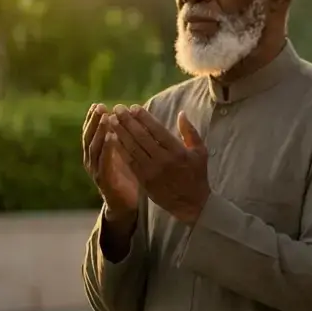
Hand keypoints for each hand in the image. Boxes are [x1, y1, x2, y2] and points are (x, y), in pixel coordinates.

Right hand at [82, 103, 138, 219]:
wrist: (126, 205)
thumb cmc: (126, 177)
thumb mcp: (123, 156)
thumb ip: (122, 140)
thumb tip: (128, 120)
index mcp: (96, 154)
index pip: (91, 133)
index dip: (93, 119)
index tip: (97, 104)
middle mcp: (92, 161)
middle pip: (89, 137)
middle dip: (94, 121)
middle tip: (99, 106)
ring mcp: (96, 171)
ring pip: (94, 148)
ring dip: (100, 132)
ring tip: (106, 118)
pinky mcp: (104, 180)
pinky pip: (105, 162)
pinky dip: (108, 148)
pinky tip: (113, 137)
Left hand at [108, 105, 210, 223]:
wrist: (190, 203)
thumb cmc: (197, 175)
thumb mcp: (200, 152)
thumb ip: (190, 132)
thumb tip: (181, 113)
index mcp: (178, 152)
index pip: (157, 130)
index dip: (144, 118)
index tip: (134, 107)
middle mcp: (164, 160)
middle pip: (142, 137)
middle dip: (128, 122)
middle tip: (118, 109)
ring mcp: (152, 171)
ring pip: (132, 148)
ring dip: (120, 133)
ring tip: (111, 120)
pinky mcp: (144, 180)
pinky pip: (129, 161)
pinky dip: (120, 149)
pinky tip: (113, 139)